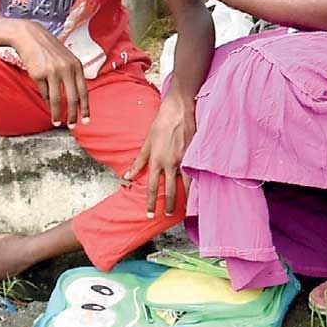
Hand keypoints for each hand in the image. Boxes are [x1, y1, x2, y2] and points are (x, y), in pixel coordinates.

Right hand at [10, 20, 88, 127]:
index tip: (86, 120)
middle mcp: (67, 69)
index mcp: (77, 65)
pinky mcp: (38, 74)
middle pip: (72, 98)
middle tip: (73, 125)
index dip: (85, 107)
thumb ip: (73, 76)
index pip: (84, 91)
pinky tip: (49, 106)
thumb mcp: (66, 60)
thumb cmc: (50, 51)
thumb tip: (75, 99)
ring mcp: (52, 71)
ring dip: (57, 113)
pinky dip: (47, 102)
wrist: (31, 37)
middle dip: (73, 114)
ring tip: (57, 122)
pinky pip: (45, 93)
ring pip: (57, 99)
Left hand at [123, 95, 196, 215]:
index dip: (150, 203)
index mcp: (156, 160)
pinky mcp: (194, 155)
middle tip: (168, 215)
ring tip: (186, 210)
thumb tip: (127, 176)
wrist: (178, 110)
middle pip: (169, 190)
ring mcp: (184, 160)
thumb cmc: (161, 124)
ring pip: (185, 185)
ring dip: (185, 198)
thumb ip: (138, 161)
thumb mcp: (146, 142)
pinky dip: (197, 184)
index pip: (151, 187)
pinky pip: (196, 173)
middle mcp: (170, 163)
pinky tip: (198, 191)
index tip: (149, 214)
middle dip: (169, 205)